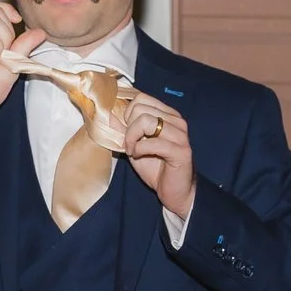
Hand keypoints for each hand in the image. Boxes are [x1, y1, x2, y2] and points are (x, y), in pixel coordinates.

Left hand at [120, 95, 193, 220]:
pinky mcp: (180, 151)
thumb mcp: (136, 144)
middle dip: (128, 127)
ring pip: (146, 121)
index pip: (141, 99)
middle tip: (129, 144)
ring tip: (133, 150)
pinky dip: (139, 149)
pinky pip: (152, 142)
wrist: (175, 191)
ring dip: (132, 137)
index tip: (127, 132)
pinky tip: (138, 156)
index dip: (127, 115)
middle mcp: (176, 121)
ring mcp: (180, 134)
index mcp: (168, 115)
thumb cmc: (156, 168)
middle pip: (140, 108)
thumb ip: (127, 129)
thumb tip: (109, 116)